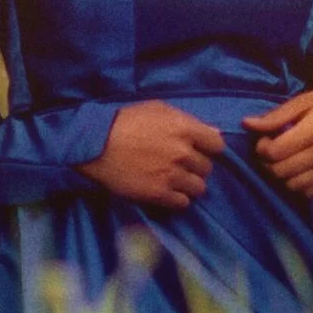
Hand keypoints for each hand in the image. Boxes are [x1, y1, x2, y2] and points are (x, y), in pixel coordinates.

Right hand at [76, 100, 225, 209]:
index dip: (209, 148)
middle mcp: (183, 153)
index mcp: (184, 128)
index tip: (199, 150)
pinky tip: (166, 191)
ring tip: (174, 181)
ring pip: (198, 188)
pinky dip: (177, 198)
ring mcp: (172, 175)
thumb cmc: (124, 121)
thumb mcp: (157, 109)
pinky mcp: (158, 194)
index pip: (217, 145)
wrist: (95, 144)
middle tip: (181, 165)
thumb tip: (213, 133)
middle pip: (207, 168)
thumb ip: (187, 120)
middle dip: (196, 167)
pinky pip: (182, 202)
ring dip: (188, 184)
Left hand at [242, 86, 312, 197]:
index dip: (261, 148)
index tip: (265, 140)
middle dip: (268, 163)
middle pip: (280, 172)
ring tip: (287, 160)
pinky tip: (302, 169)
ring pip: (292, 185)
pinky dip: (300, 184)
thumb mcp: (306, 101)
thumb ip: (276, 116)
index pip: (273, 153)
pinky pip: (309, 193)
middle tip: (273, 152)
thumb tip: (246, 124)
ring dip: (283, 176)